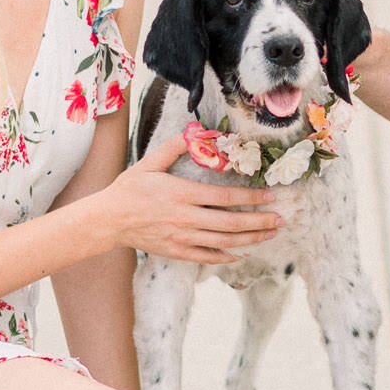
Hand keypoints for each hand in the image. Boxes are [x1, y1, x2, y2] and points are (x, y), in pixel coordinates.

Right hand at [104, 132, 288, 263]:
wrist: (108, 220)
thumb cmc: (129, 189)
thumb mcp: (150, 162)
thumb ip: (175, 147)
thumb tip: (198, 133)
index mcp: (182, 194)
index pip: (225, 197)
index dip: (251, 197)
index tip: (270, 196)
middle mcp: (185, 218)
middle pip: (231, 223)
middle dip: (260, 221)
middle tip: (281, 219)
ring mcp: (182, 238)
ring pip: (224, 242)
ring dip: (250, 238)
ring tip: (270, 234)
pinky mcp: (176, 252)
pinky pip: (207, 257)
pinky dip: (227, 256)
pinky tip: (242, 253)